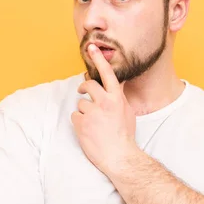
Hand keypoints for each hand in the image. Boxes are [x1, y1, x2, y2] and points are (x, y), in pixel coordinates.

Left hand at [71, 44, 138, 174]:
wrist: (119, 157)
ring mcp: (92, 112)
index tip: (91, 47)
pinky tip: (88, 131)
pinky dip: (79, 123)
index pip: (107, 73)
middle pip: (88, 85)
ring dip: (85, 112)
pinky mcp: (81, 123)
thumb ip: (120, 97)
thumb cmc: (125, 135)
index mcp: (117, 98)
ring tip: (94, 124)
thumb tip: (118, 84)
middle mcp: (104, 102)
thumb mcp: (127, 111)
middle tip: (82, 90)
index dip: (99, 59)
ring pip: (81, 104)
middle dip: (84, 87)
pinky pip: (75, 117)